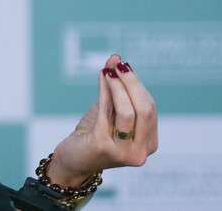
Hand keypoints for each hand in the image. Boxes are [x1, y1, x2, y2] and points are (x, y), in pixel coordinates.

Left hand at [45, 54, 158, 186]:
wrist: (72, 161)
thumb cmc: (92, 135)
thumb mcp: (109, 111)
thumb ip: (115, 90)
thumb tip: (116, 59)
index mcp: (149, 143)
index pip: (150, 108)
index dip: (137, 84)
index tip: (123, 63)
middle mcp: (141, 151)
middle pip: (145, 110)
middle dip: (131, 83)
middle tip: (117, 64)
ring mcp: (124, 152)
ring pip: (128, 111)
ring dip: (118, 86)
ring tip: (108, 69)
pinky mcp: (103, 146)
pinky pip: (106, 113)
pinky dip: (105, 92)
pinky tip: (102, 78)